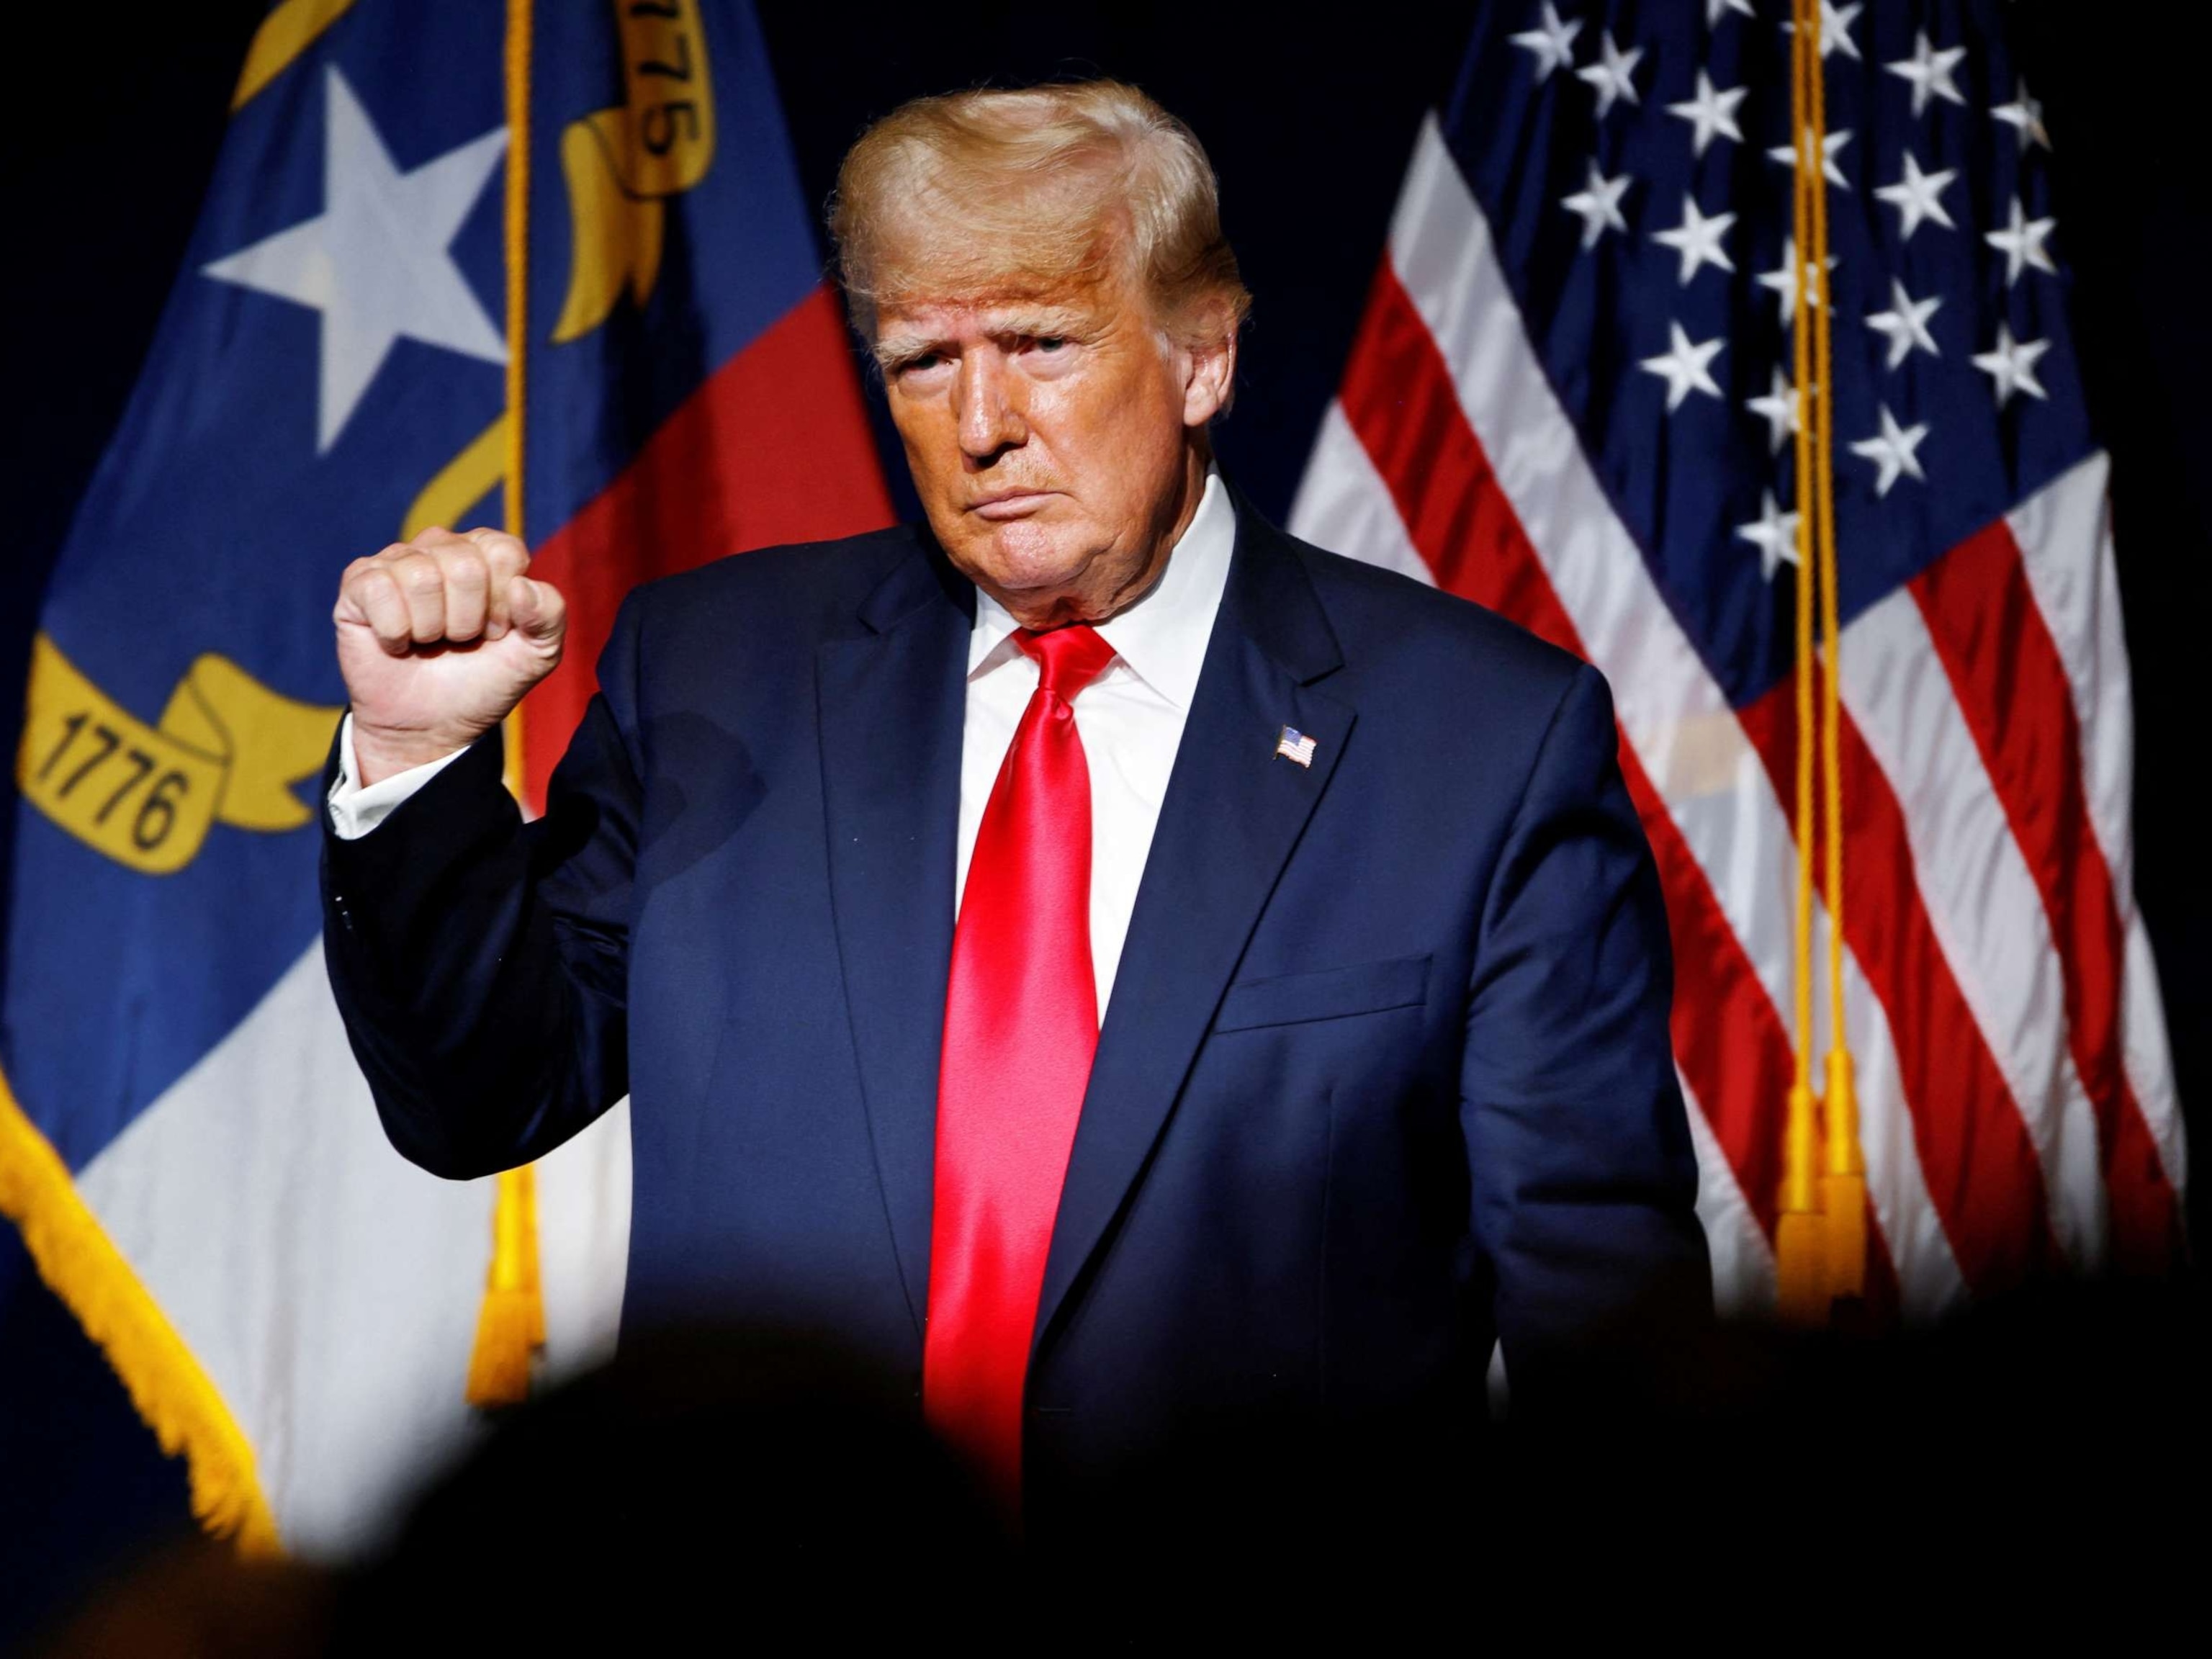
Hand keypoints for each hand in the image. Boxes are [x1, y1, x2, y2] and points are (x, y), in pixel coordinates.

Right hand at [333, 527, 564, 784]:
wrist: (431, 726)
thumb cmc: (483, 682)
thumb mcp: (536, 655)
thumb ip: (550, 616)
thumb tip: (522, 585)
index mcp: (486, 553)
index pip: (504, 552)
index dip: (504, 604)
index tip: (496, 632)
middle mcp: (441, 547)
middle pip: (465, 566)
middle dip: (467, 620)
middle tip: (459, 641)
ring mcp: (397, 561)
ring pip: (421, 577)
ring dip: (430, 628)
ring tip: (428, 641)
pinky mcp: (359, 583)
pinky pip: (379, 589)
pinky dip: (394, 631)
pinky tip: (397, 643)